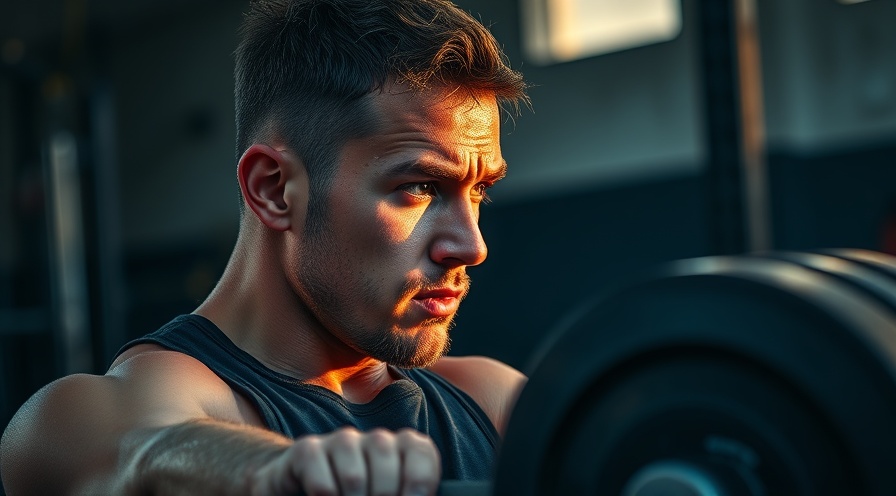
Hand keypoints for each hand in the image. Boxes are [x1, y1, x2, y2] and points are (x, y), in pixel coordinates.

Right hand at [251, 427, 440, 495]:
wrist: (301, 488)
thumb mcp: (387, 495)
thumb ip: (405, 495)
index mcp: (402, 449)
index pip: (421, 452)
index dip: (420, 483)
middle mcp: (375, 439)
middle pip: (387, 468)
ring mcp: (342, 441)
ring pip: (355, 478)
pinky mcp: (308, 450)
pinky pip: (323, 485)